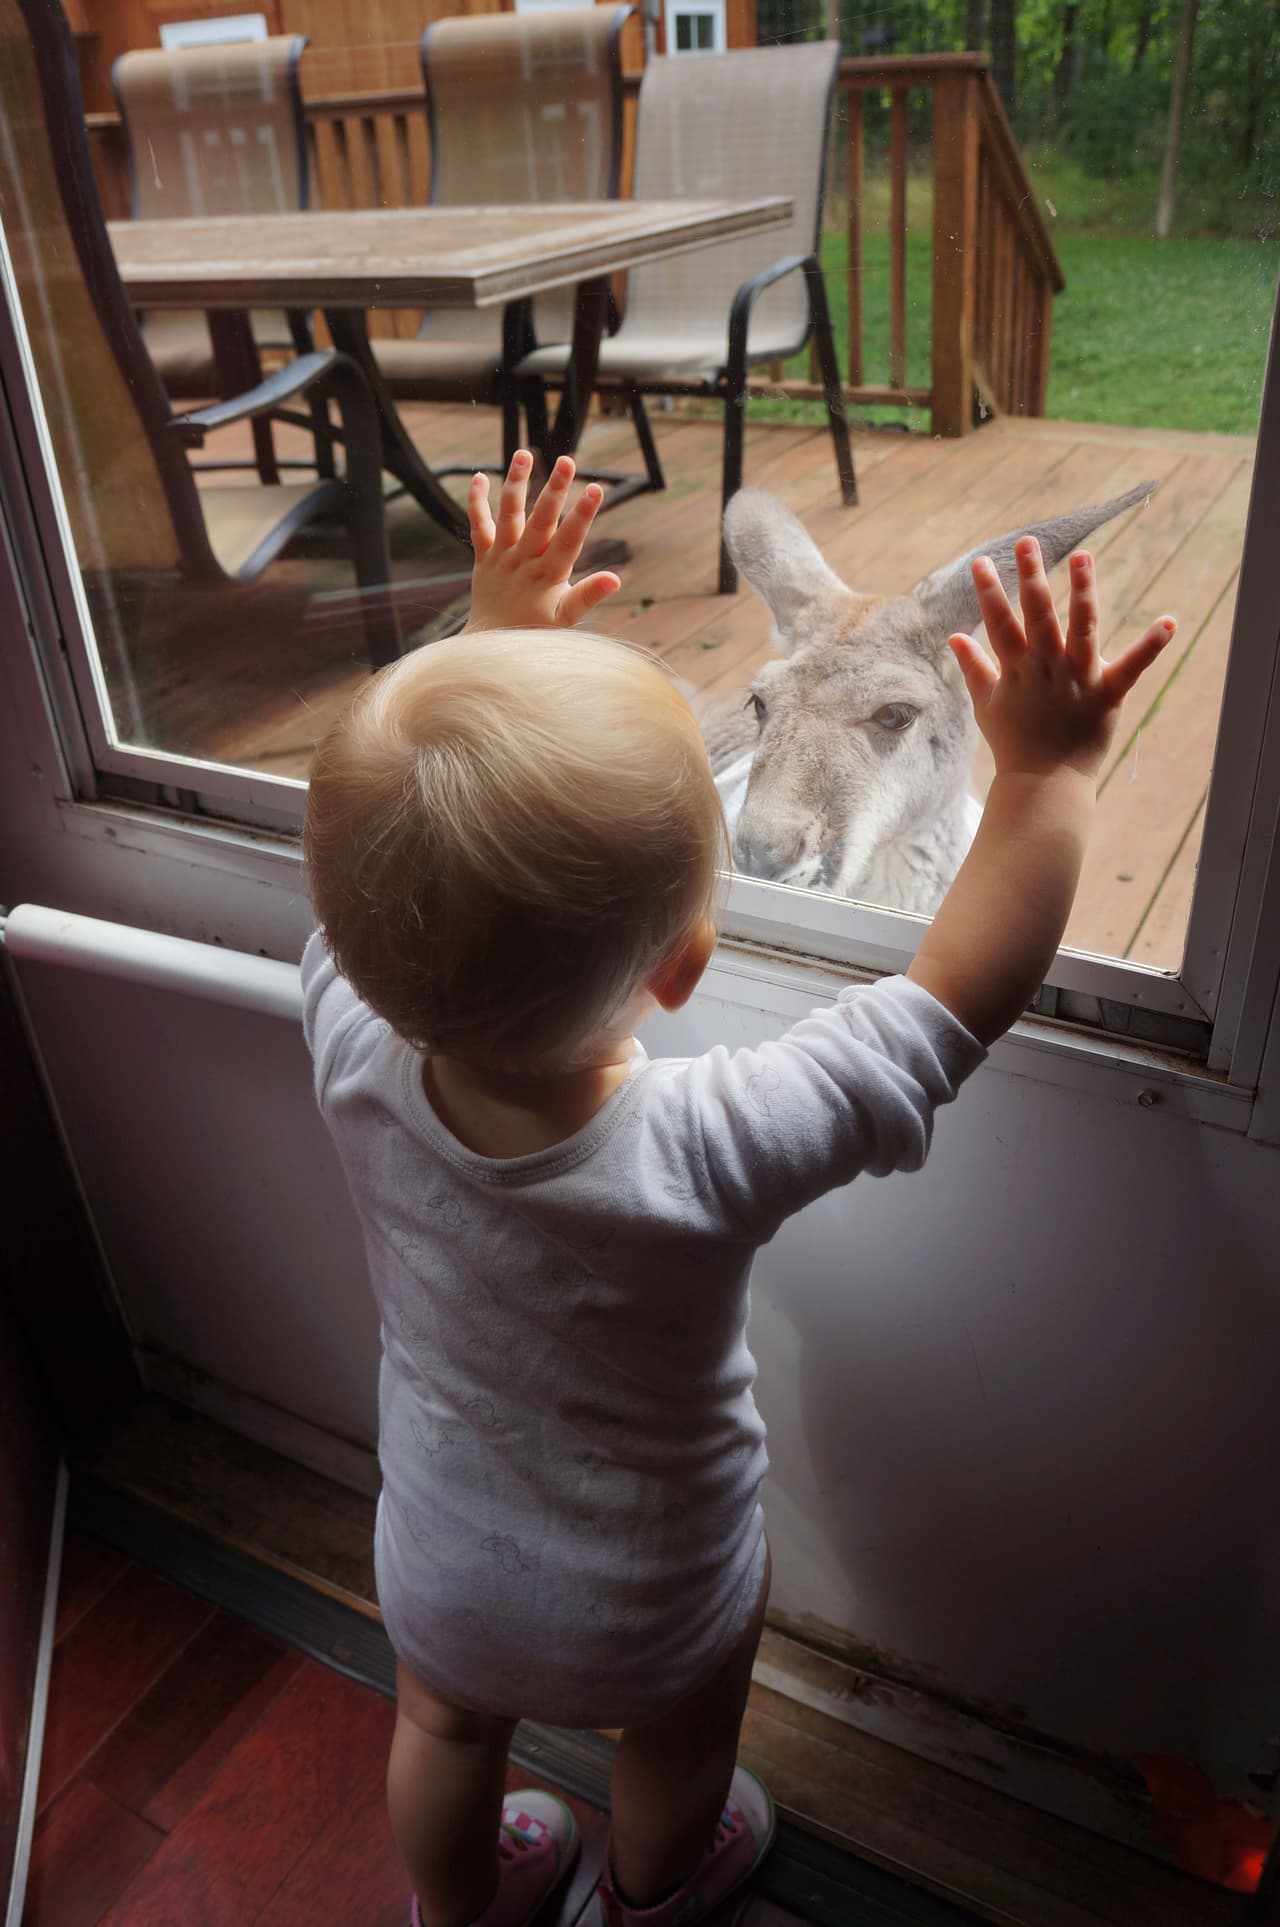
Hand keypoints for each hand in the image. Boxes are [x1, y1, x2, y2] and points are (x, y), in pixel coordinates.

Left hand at [465, 450, 621, 631]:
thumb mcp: (566, 619)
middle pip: (541, 520)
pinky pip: (478, 525)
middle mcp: (523, 561)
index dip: (583, 514)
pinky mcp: (483, 556)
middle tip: (567, 460)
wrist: (492, 644)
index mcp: (548, 575)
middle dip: (555, 490)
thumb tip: (615, 579)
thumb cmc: (535, 631)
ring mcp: (501, 557)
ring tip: (524, 454)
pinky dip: (477, 502)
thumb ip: (588, 596)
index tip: (596, 489)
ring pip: (508, 515)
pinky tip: (480, 476)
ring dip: (516, 484)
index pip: (569, 539)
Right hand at [948, 538, 1174, 781]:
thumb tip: (954, 638)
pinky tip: (1169, 622)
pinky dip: (1150, 646)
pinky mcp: (1107, 695)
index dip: (988, 592)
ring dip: (1082, 591)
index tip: (980, 562)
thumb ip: (974, 667)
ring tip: (1083, 556)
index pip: (998, 623)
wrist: (1043, 784)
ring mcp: (1077, 680)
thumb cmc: (1013, 743)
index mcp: (1016, 670)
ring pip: (1081, 628)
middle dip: (1030, 577)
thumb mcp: (986, 704)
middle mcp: (1046, 669)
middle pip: (1037, 615)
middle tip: (1027, 541)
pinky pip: (1132, 667)